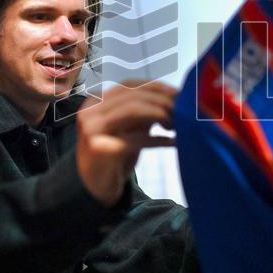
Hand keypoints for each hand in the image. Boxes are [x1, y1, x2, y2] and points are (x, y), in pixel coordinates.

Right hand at [76, 80, 176, 205]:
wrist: (94, 187)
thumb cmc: (114, 155)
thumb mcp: (129, 128)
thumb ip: (144, 112)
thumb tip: (173, 98)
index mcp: (96, 102)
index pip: (129, 85)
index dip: (156, 87)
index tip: (178, 95)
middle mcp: (90, 111)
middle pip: (133, 96)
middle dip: (162, 100)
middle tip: (182, 111)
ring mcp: (92, 129)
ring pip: (132, 110)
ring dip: (160, 114)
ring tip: (176, 124)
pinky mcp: (100, 149)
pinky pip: (135, 139)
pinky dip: (157, 139)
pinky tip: (172, 142)